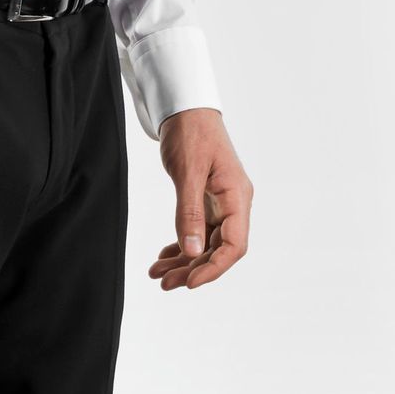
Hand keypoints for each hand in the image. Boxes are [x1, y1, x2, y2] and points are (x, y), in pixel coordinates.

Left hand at [149, 109, 252, 289]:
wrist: (186, 111)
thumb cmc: (191, 134)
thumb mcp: (187, 173)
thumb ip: (188, 213)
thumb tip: (191, 251)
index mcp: (237, 197)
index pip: (234, 245)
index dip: (214, 268)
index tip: (189, 282)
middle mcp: (233, 204)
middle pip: (218, 249)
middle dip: (192, 269)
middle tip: (163, 283)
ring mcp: (220, 204)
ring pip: (205, 243)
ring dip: (183, 262)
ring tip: (157, 274)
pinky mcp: (206, 201)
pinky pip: (197, 232)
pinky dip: (181, 246)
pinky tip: (164, 256)